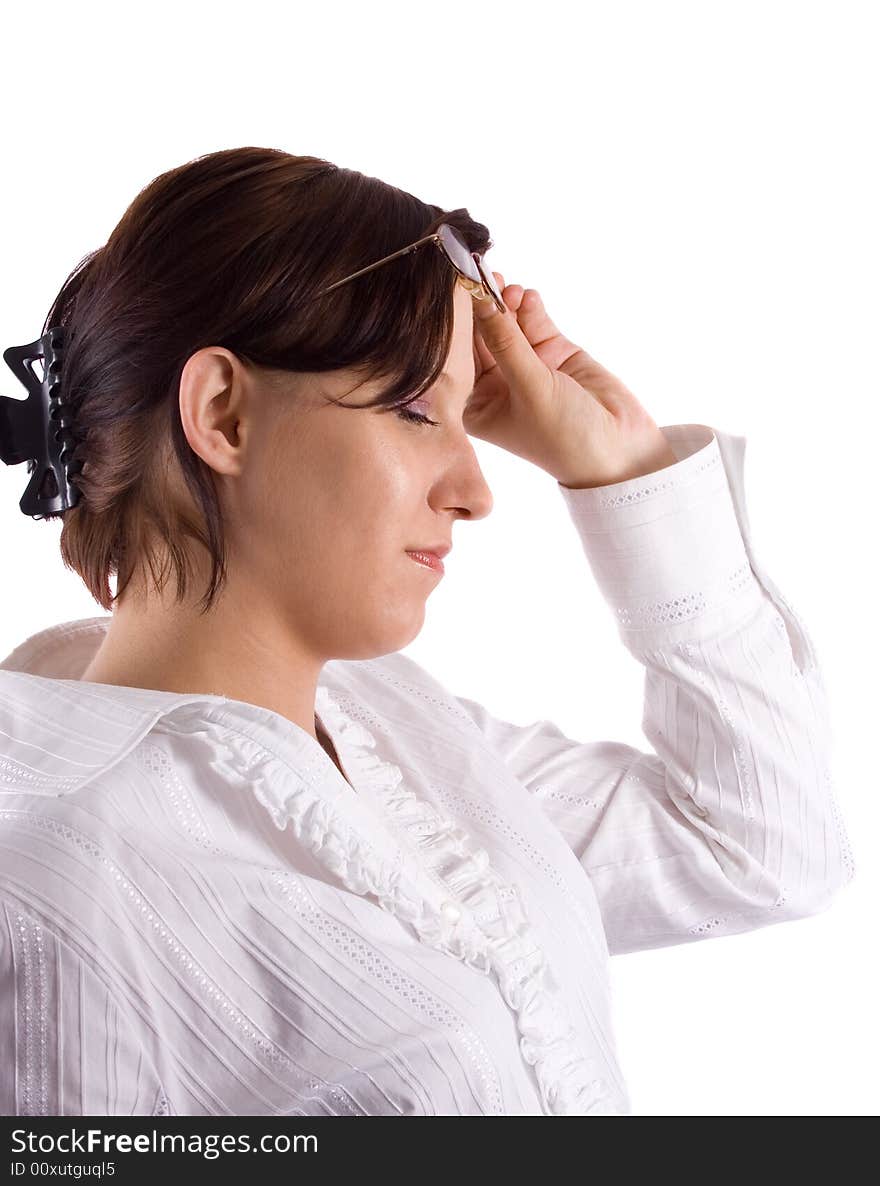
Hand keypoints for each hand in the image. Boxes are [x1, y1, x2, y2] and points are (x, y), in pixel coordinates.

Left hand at [466, 274, 678, 487]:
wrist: (619, 449)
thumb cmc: (565, 437)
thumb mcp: (530, 389)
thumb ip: (506, 343)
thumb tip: (481, 301)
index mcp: (478, 407)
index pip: (459, 359)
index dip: (458, 328)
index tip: (455, 294)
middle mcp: (497, 386)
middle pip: (482, 337)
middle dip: (483, 309)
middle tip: (482, 278)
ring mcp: (526, 367)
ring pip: (509, 326)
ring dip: (507, 304)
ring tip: (509, 287)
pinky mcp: (553, 354)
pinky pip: (535, 324)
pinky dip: (531, 309)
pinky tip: (528, 297)